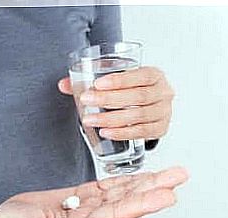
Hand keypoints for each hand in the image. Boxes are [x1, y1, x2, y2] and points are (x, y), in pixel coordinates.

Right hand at [0, 166, 187, 217]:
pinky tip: (141, 175)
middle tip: (179, 176)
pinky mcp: (80, 196)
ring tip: (169, 173)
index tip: (167, 194)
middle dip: (155, 189)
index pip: (121, 214)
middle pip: (129, 201)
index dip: (145, 203)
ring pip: (122, 192)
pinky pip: (107, 186)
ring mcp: (88, 207)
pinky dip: (125, 179)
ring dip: (146, 182)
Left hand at [58, 67, 173, 140]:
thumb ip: (89, 81)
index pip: (139, 76)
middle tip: (86, 101)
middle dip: (109, 99)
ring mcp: (164, 112)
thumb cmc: (131, 90)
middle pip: (138, 97)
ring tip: (91, 120)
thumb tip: (63, 84)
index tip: (97, 84)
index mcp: (155, 75)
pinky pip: (141, 133)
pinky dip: (122, 133)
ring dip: (112, 119)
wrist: (150, 105)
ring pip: (138, 116)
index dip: (119, 80)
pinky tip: (106, 132)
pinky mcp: (161, 129)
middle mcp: (164, 92)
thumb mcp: (116, 81)